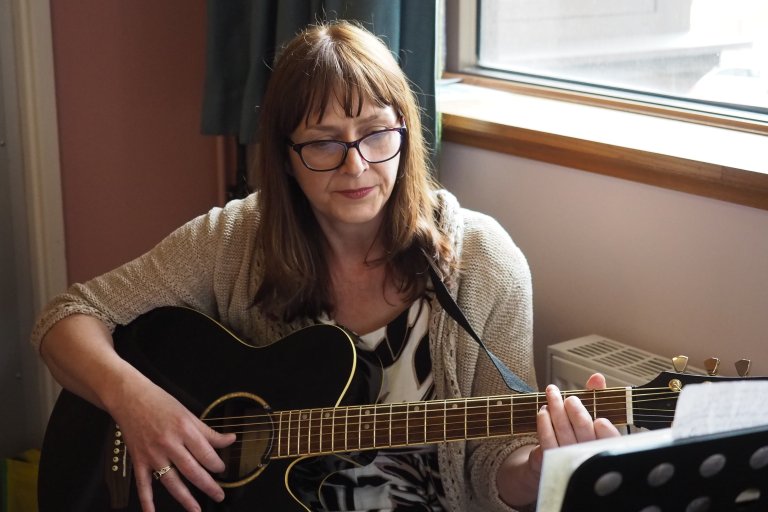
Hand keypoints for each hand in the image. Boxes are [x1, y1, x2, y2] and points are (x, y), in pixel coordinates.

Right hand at [109, 378, 235, 511]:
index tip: (222, 470)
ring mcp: (153, 454)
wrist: (129, 398)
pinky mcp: (139, 460)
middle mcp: (169, 444)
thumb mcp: (188, 413)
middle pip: (192, 470)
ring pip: (171, 481)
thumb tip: (230, 439)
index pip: (206, 453)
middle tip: (219, 495)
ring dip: (185, 498)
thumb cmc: (159, 402)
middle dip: (208, 486)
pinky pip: (143, 485)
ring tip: (196, 509)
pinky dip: (147, 501)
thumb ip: (208, 431)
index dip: (217, 465)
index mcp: (184, 429)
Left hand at [527, 373, 620, 474]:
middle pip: (583, 429)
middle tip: (570, 399)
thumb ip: (596, 396)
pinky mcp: (551, 461)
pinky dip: (544, 423)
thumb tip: (597, 377)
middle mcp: (588, 454)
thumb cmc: (580, 434)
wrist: (560, 461)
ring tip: (552, 395)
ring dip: (556, 409)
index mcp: (605, 445)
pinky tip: (543, 412)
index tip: (600, 421)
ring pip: (563, 430)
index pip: (610, 440)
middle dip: (575, 410)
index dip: (606, 433)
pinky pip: (547, 439)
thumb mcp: (591, 414)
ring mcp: (569, 459)